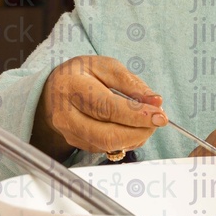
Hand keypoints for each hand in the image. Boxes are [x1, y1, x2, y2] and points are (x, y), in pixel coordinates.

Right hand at [32, 56, 167, 159]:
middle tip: (158, 120)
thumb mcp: (106, 67)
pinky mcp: (77, 144)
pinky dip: (126, 140)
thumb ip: (132, 84)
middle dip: (140, 131)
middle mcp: (66, 115)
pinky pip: (107, 148)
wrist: (55, 90)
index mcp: (73, 87)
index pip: (107, 107)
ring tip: (146, 120)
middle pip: (108, 135)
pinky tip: (132, 126)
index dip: (137, 115)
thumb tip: (156, 101)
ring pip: (109, 145)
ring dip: (136, 136)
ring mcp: (70, 133)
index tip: (160, 116)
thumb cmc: (82, 74)